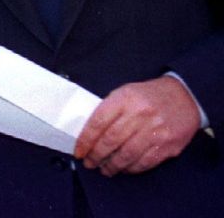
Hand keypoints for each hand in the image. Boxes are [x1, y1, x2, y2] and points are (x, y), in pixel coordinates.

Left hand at [74, 76, 200, 175]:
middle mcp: (140, 114)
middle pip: (111, 140)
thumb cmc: (149, 96)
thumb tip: (89, 132)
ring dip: (112, 166)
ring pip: (127, 154)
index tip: (79, 151)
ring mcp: (155, 131)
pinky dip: (131, 168)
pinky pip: (145, 162)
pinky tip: (123, 169)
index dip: (86, 140)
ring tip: (104, 169)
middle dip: (96, 155)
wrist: (184, 96)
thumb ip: (109, 109)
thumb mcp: (125, 92)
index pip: (98, 122)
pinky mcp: (168, 145)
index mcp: (125, 99)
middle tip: (89, 163)